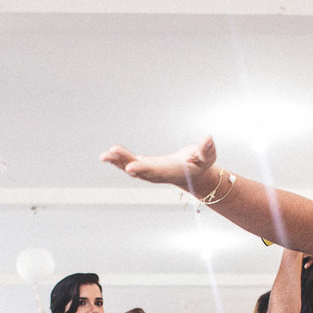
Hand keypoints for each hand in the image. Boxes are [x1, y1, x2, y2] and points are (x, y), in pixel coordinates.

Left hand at [101, 136, 217, 189]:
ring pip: (131, 167)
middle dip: (124, 161)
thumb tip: (208, 138)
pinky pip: (130, 163)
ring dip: (117, 162)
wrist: (193, 174)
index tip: (130, 167)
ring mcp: (149, 171)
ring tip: (104, 155)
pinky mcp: (145, 166)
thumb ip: (206, 149)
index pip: (154, 171)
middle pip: (138, 169)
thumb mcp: (207, 156)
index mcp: (169, 172)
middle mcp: (156, 174)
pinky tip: (108, 154)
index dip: (142, 169)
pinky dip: (119, 160)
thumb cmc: (201, 164)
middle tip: (111, 153)